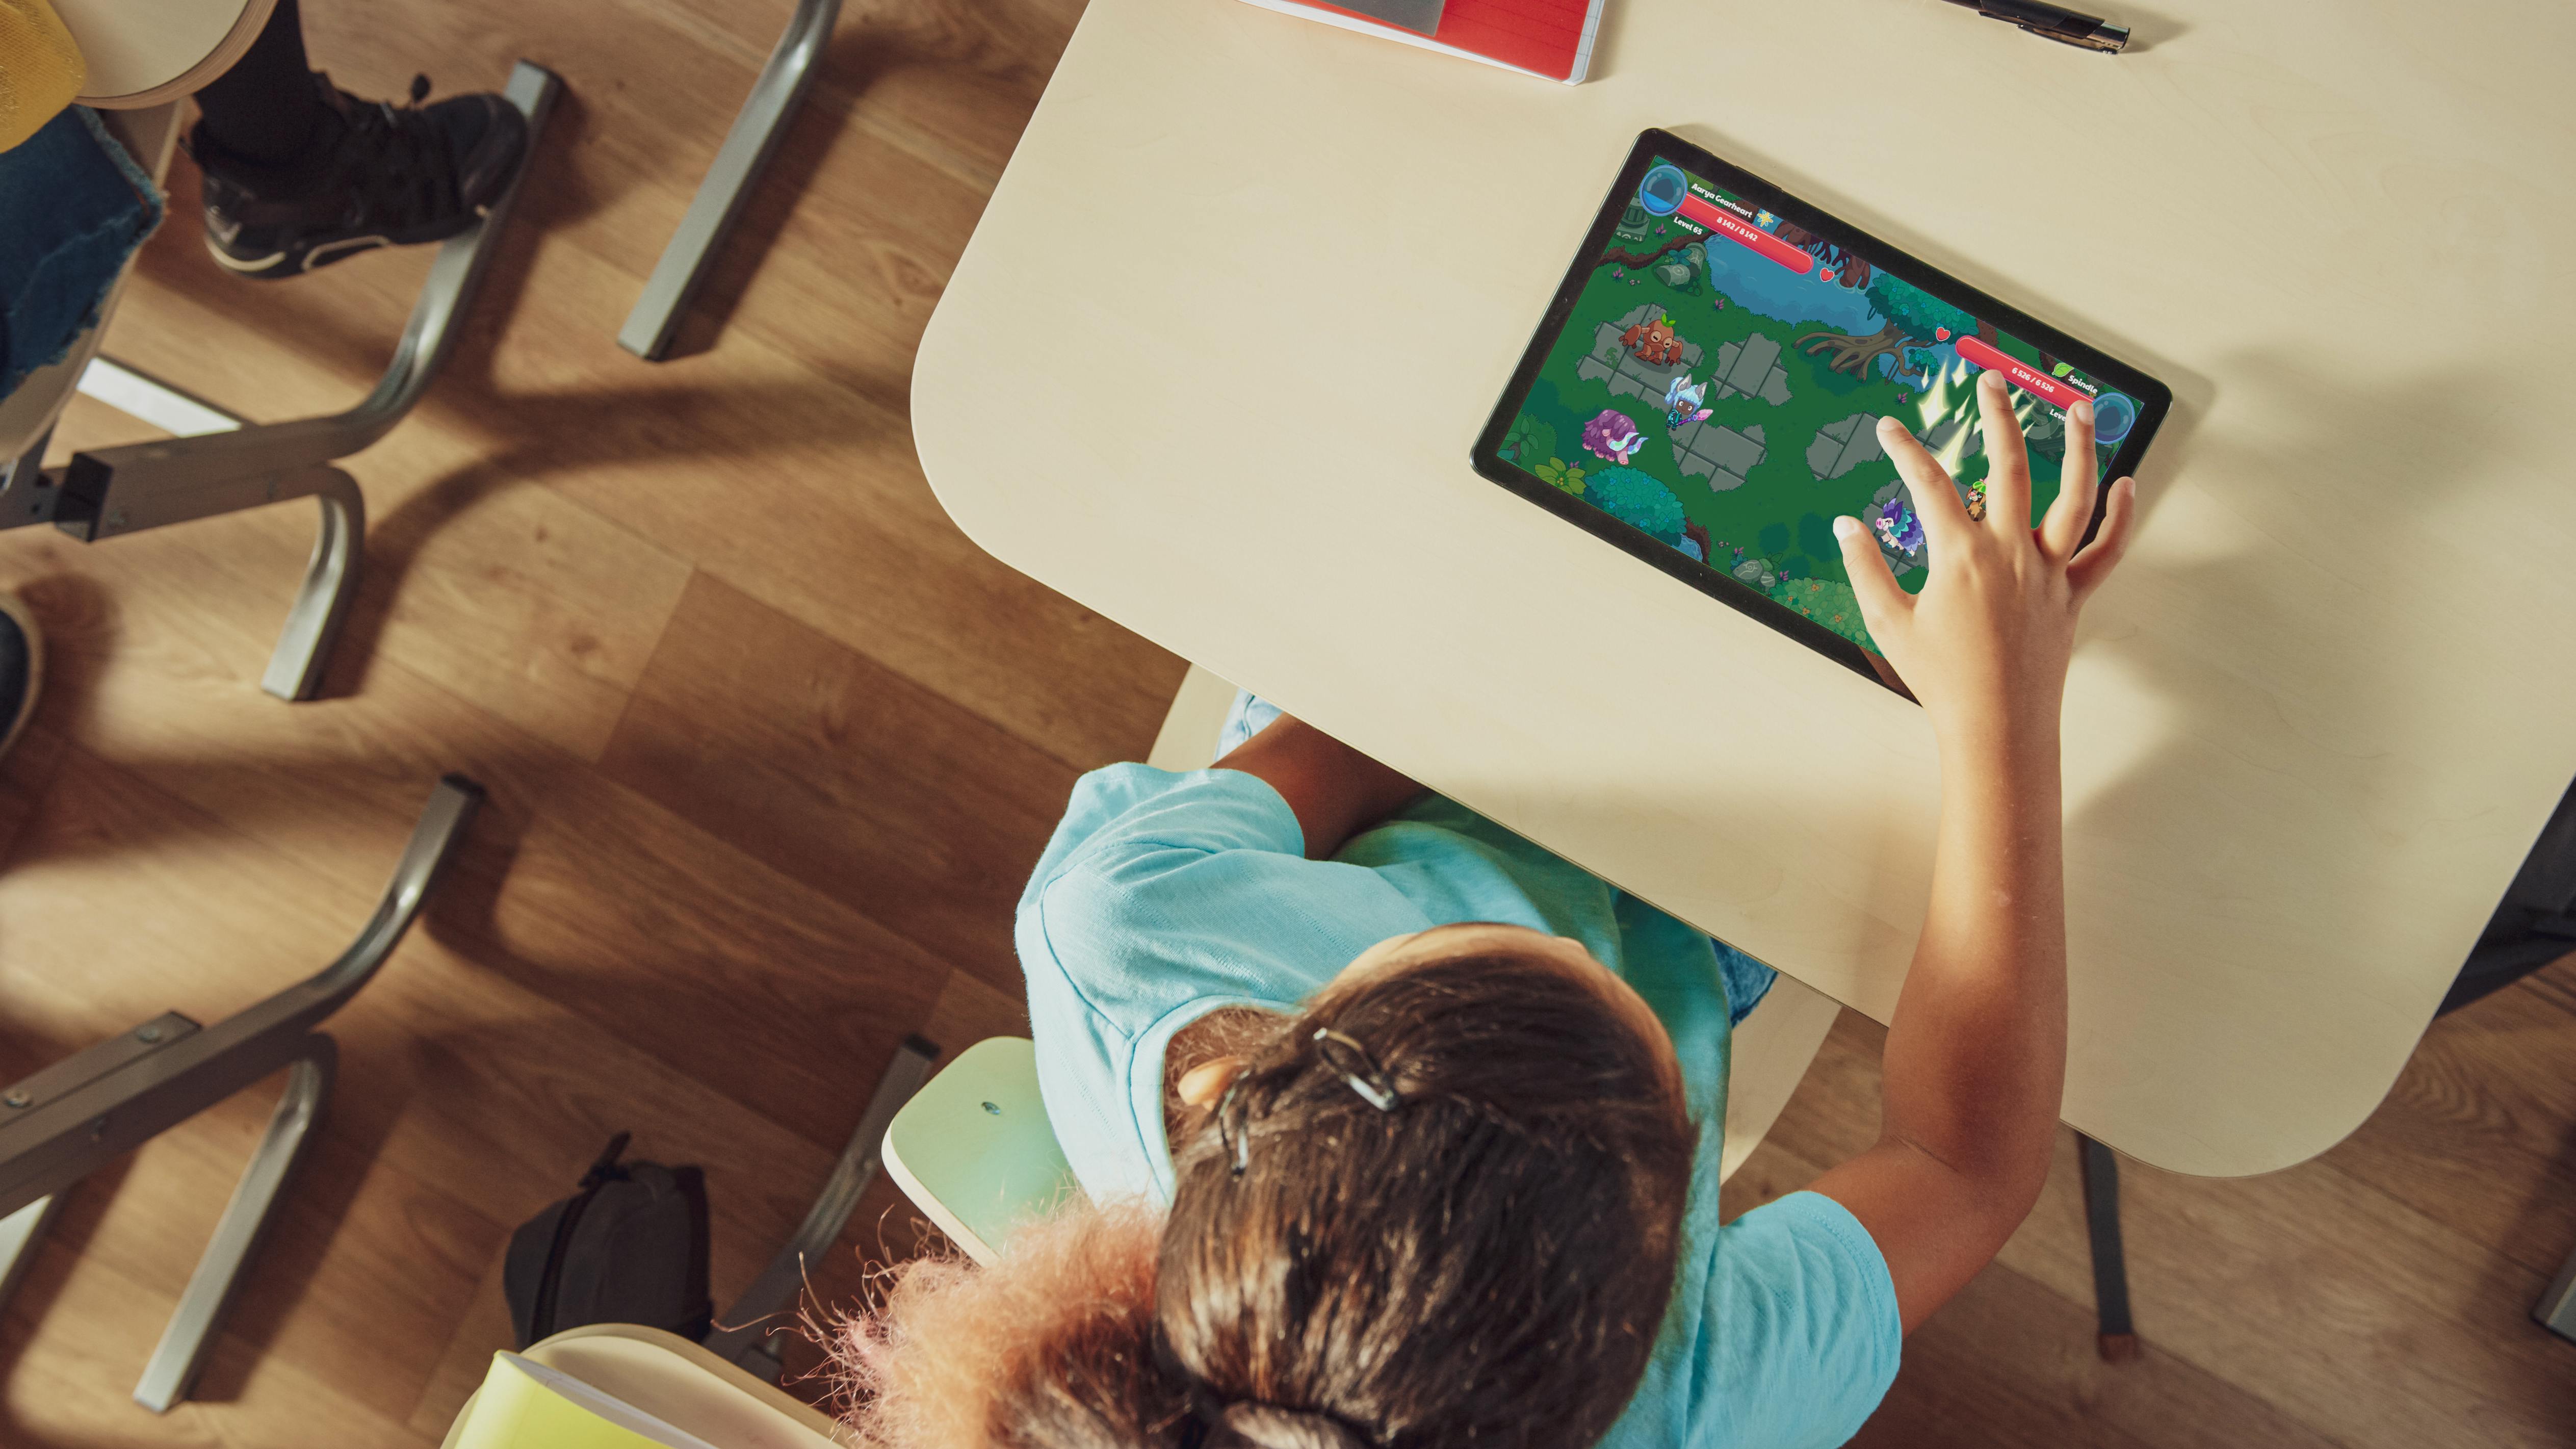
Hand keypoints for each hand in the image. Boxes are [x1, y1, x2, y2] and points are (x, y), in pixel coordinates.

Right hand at [1834, 371, 2136, 746]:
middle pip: (2008, 466)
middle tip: (1990, 383)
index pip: (1927, 484)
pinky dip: (2120, 516)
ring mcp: (2048, 571)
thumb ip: (1866, 568)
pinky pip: (2106, 549)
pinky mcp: (2073, 595)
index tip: (1890, 430)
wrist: (1997, 728)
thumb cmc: (1942, 681)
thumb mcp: (1888, 623)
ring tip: (2076, 409)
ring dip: (2078, 447)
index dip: (1905, 451)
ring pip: (2072, 495)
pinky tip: (2125, 485)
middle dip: (1997, 417)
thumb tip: (1847, 526)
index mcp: (1960, 556)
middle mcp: (2010, 552)